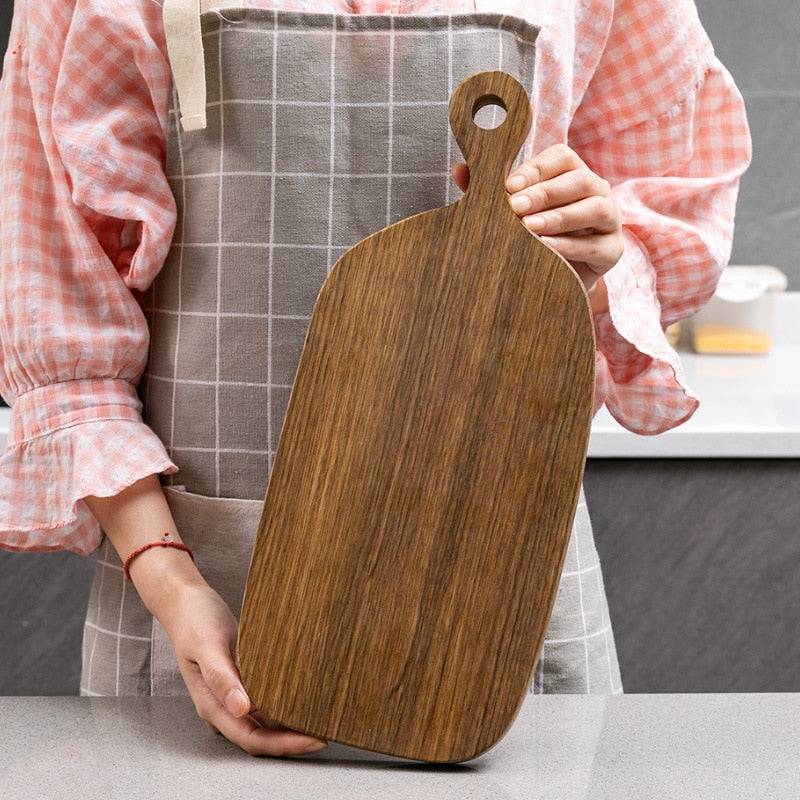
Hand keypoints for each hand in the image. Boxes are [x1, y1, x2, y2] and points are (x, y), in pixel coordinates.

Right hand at [159, 578, 328, 757]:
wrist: (185, 602)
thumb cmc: (194, 622)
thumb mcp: (207, 646)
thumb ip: (222, 678)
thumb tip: (242, 709)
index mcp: (212, 705)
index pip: (251, 738)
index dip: (282, 745)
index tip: (312, 740)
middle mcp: (223, 707)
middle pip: (260, 736)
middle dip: (292, 740)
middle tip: (326, 733)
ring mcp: (231, 696)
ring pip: (264, 722)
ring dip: (289, 725)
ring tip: (321, 718)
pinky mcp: (240, 681)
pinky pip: (264, 701)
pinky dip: (283, 704)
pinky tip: (303, 697)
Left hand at [451, 143, 621, 308]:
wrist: (557, 277)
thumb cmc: (533, 236)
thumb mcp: (512, 214)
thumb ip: (489, 192)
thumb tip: (459, 170)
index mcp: (572, 173)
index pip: (562, 157)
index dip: (535, 170)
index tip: (507, 186)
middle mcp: (596, 190)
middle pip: (579, 180)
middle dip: (545, 193)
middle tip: (515, 207)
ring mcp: (609, 219)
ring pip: (595, 208)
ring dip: (560, 217)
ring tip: (530, 228)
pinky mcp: (612, 250)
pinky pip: (596, 245)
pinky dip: (570, 246)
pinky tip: (546, 249)